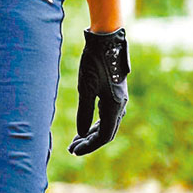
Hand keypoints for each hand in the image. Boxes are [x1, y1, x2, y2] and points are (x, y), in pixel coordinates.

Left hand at [69, 27, 129, 155]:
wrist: (106, 41)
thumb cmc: (94, 63)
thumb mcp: (85, 87)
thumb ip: (83, 112)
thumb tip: (81, 133)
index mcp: (114, 107)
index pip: (103, 136)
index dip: (89, 146)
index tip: (74, 151)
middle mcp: (119, 106)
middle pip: (106, 132)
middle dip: (89, 142)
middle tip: (72, 149)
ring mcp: (119, 99)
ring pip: (106, 123)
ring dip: (91, 133)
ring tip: (76, 140)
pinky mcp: (115, 92)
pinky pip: (107, 114)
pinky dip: (95, 122)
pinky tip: (87, 125)